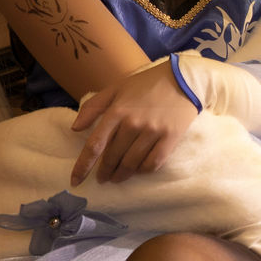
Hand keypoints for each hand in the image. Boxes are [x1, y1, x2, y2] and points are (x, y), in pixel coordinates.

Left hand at [70, 58, 196, 183]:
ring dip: (122, 174)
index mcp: (117, 110)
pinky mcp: (170, 138)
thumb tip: (75, 128)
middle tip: (102, 178)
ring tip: (117, 178)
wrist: (185, 79)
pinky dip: (143, 170)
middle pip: (113, 157)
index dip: (83, 166)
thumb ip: (93, 106)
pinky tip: (138, 170)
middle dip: (104, 172)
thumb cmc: (147, 83)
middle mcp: (133, 123)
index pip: (95, 145)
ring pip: (132, 163)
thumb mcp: (116, 88)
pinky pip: (153, 163)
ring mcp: (153, 131)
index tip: (75, 180)